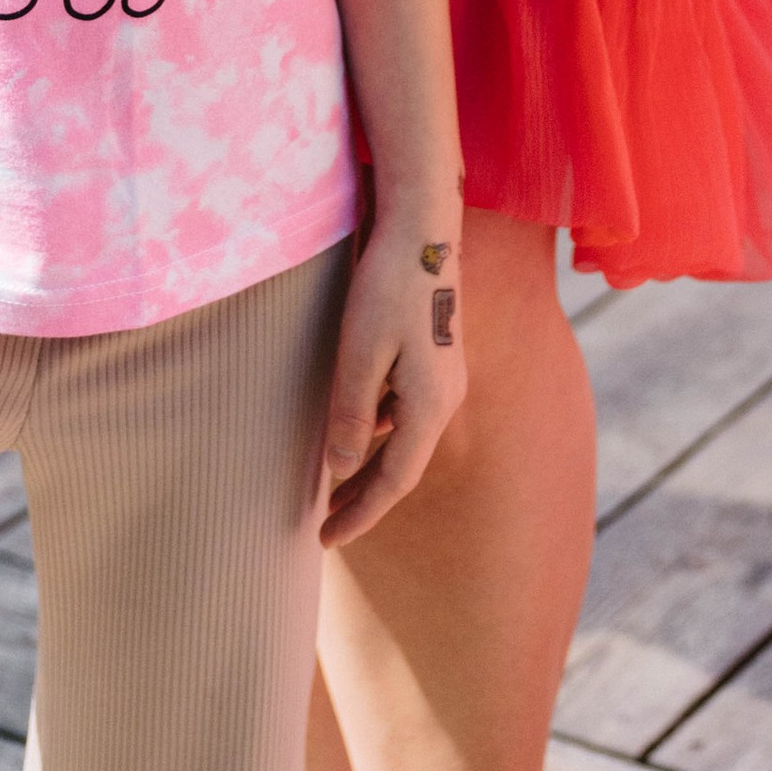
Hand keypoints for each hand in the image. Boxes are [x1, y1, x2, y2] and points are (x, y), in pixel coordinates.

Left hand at [321, 215, 465, 547]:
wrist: (423, 232)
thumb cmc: (388, 288)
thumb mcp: (360, 353)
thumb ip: (352, 414)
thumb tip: (342, 469)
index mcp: (429, 407)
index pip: (393, 482)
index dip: (360, 514)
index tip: (326, 539)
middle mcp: (445, 400)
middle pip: (403, 466)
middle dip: (364, 499)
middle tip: (326, 527)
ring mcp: (444, 380)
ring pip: (404, 440)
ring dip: (371, 466)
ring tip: (334, 486)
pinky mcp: (437, 359)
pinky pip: (406, 413)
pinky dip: (379, 432)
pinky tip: (356, 428)